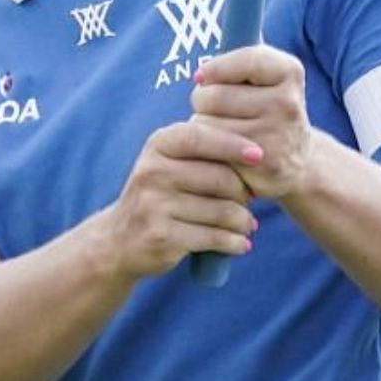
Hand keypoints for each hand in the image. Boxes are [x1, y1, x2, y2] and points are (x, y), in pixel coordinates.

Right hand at [102, 121, 258, 277]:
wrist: (120, 239)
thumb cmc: (163, 195)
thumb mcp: (175, 163)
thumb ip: (208, 152)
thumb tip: (260, 156)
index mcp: (158, 146)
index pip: (200, 137)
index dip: (233, 144)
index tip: (259, 155)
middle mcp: (152, 172)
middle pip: (222, 178)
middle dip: (244, 193)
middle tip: (249, 202)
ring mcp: (153, 205)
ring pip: (223, 211)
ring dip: (243, 221)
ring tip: (246, 224)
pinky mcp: (161, 236)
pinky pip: (214, 237)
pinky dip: (234, 242)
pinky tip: (240, 244)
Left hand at [191, 45, 315, 197]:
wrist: (298, 161)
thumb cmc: (269, 109)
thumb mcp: (266, 77)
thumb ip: (243, 55)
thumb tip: (231, 4)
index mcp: (290, 72)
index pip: (245, 59)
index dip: (216, 67)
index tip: (201, 76)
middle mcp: (288, 103)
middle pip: (214, 95)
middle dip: (204, 101)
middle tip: (217, 109)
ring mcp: (276, 135)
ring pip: (207, 123)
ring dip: (206, 126)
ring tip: (225, 130)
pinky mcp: (262, 163)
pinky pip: (212, 149)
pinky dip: (210, 150)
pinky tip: (226, 151)